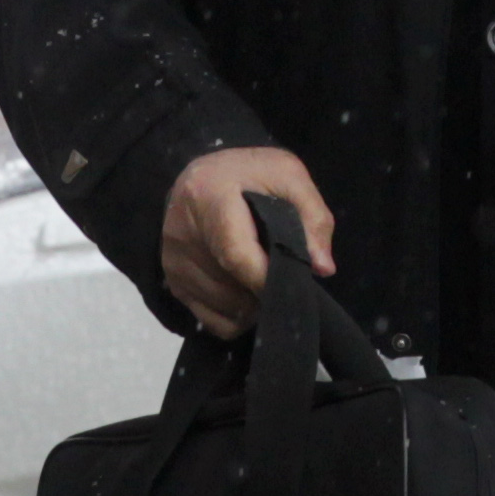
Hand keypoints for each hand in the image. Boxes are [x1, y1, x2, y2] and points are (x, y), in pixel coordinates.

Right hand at [161, 147, 335, 337]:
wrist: (202, 177)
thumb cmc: (248, 174)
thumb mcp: (288, 176)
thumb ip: (312, 216)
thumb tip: (321, 267)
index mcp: (209, 198)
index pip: (235, 254)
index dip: (268, 278)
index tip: (294, 283)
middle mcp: (182, 234)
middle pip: (232, 288)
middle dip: (267, 291)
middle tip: (284, 273)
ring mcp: (174, 262)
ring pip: (226, 308)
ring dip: (254, 304)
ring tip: (264, 277)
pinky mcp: (173, 282)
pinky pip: (213, 321)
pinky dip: (237, 317)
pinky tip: (246, 292)